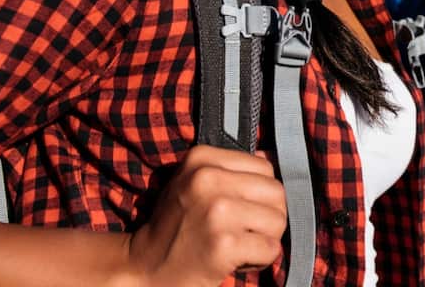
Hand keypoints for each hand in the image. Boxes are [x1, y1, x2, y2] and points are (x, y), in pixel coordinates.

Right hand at [128, 145, 286, 285]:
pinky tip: (236, 260)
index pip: (264, 167)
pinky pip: (271, 248)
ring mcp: (216, 211)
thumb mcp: (192, 183)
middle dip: (268, 216)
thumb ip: (228, 169)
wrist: (145, 268)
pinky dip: (260, 260)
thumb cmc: (175, 226)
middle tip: (243, 231)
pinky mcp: (224, 244)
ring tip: (238, 244)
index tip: (238, 209)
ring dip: (265, 239)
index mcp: (201, 158)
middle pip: (276, 192)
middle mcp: (207, 179)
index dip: (259, 192)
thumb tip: (270, 156)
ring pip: (278, 220)